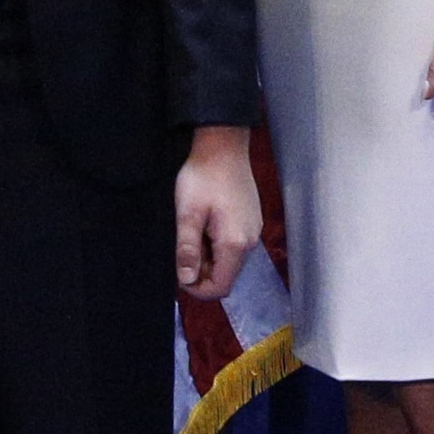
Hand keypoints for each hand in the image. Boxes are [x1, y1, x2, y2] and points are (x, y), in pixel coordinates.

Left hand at [174, 126, 263, 301]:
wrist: (223, 145)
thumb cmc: (203, 176)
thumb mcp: (187, 213)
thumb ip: (188, 249)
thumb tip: (186, 280)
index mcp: (235, 244)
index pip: (221, 287)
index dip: (198, 288)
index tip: (180, 273)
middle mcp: (250, 242)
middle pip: (226, 275)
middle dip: (202, 272)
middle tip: (183, 249)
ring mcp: (253, 230)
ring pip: (230, 261)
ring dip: (209, 257)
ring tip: (193, 233)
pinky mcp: (251, 221)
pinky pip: (235, 246)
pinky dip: (218, 245)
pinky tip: (205, 225)